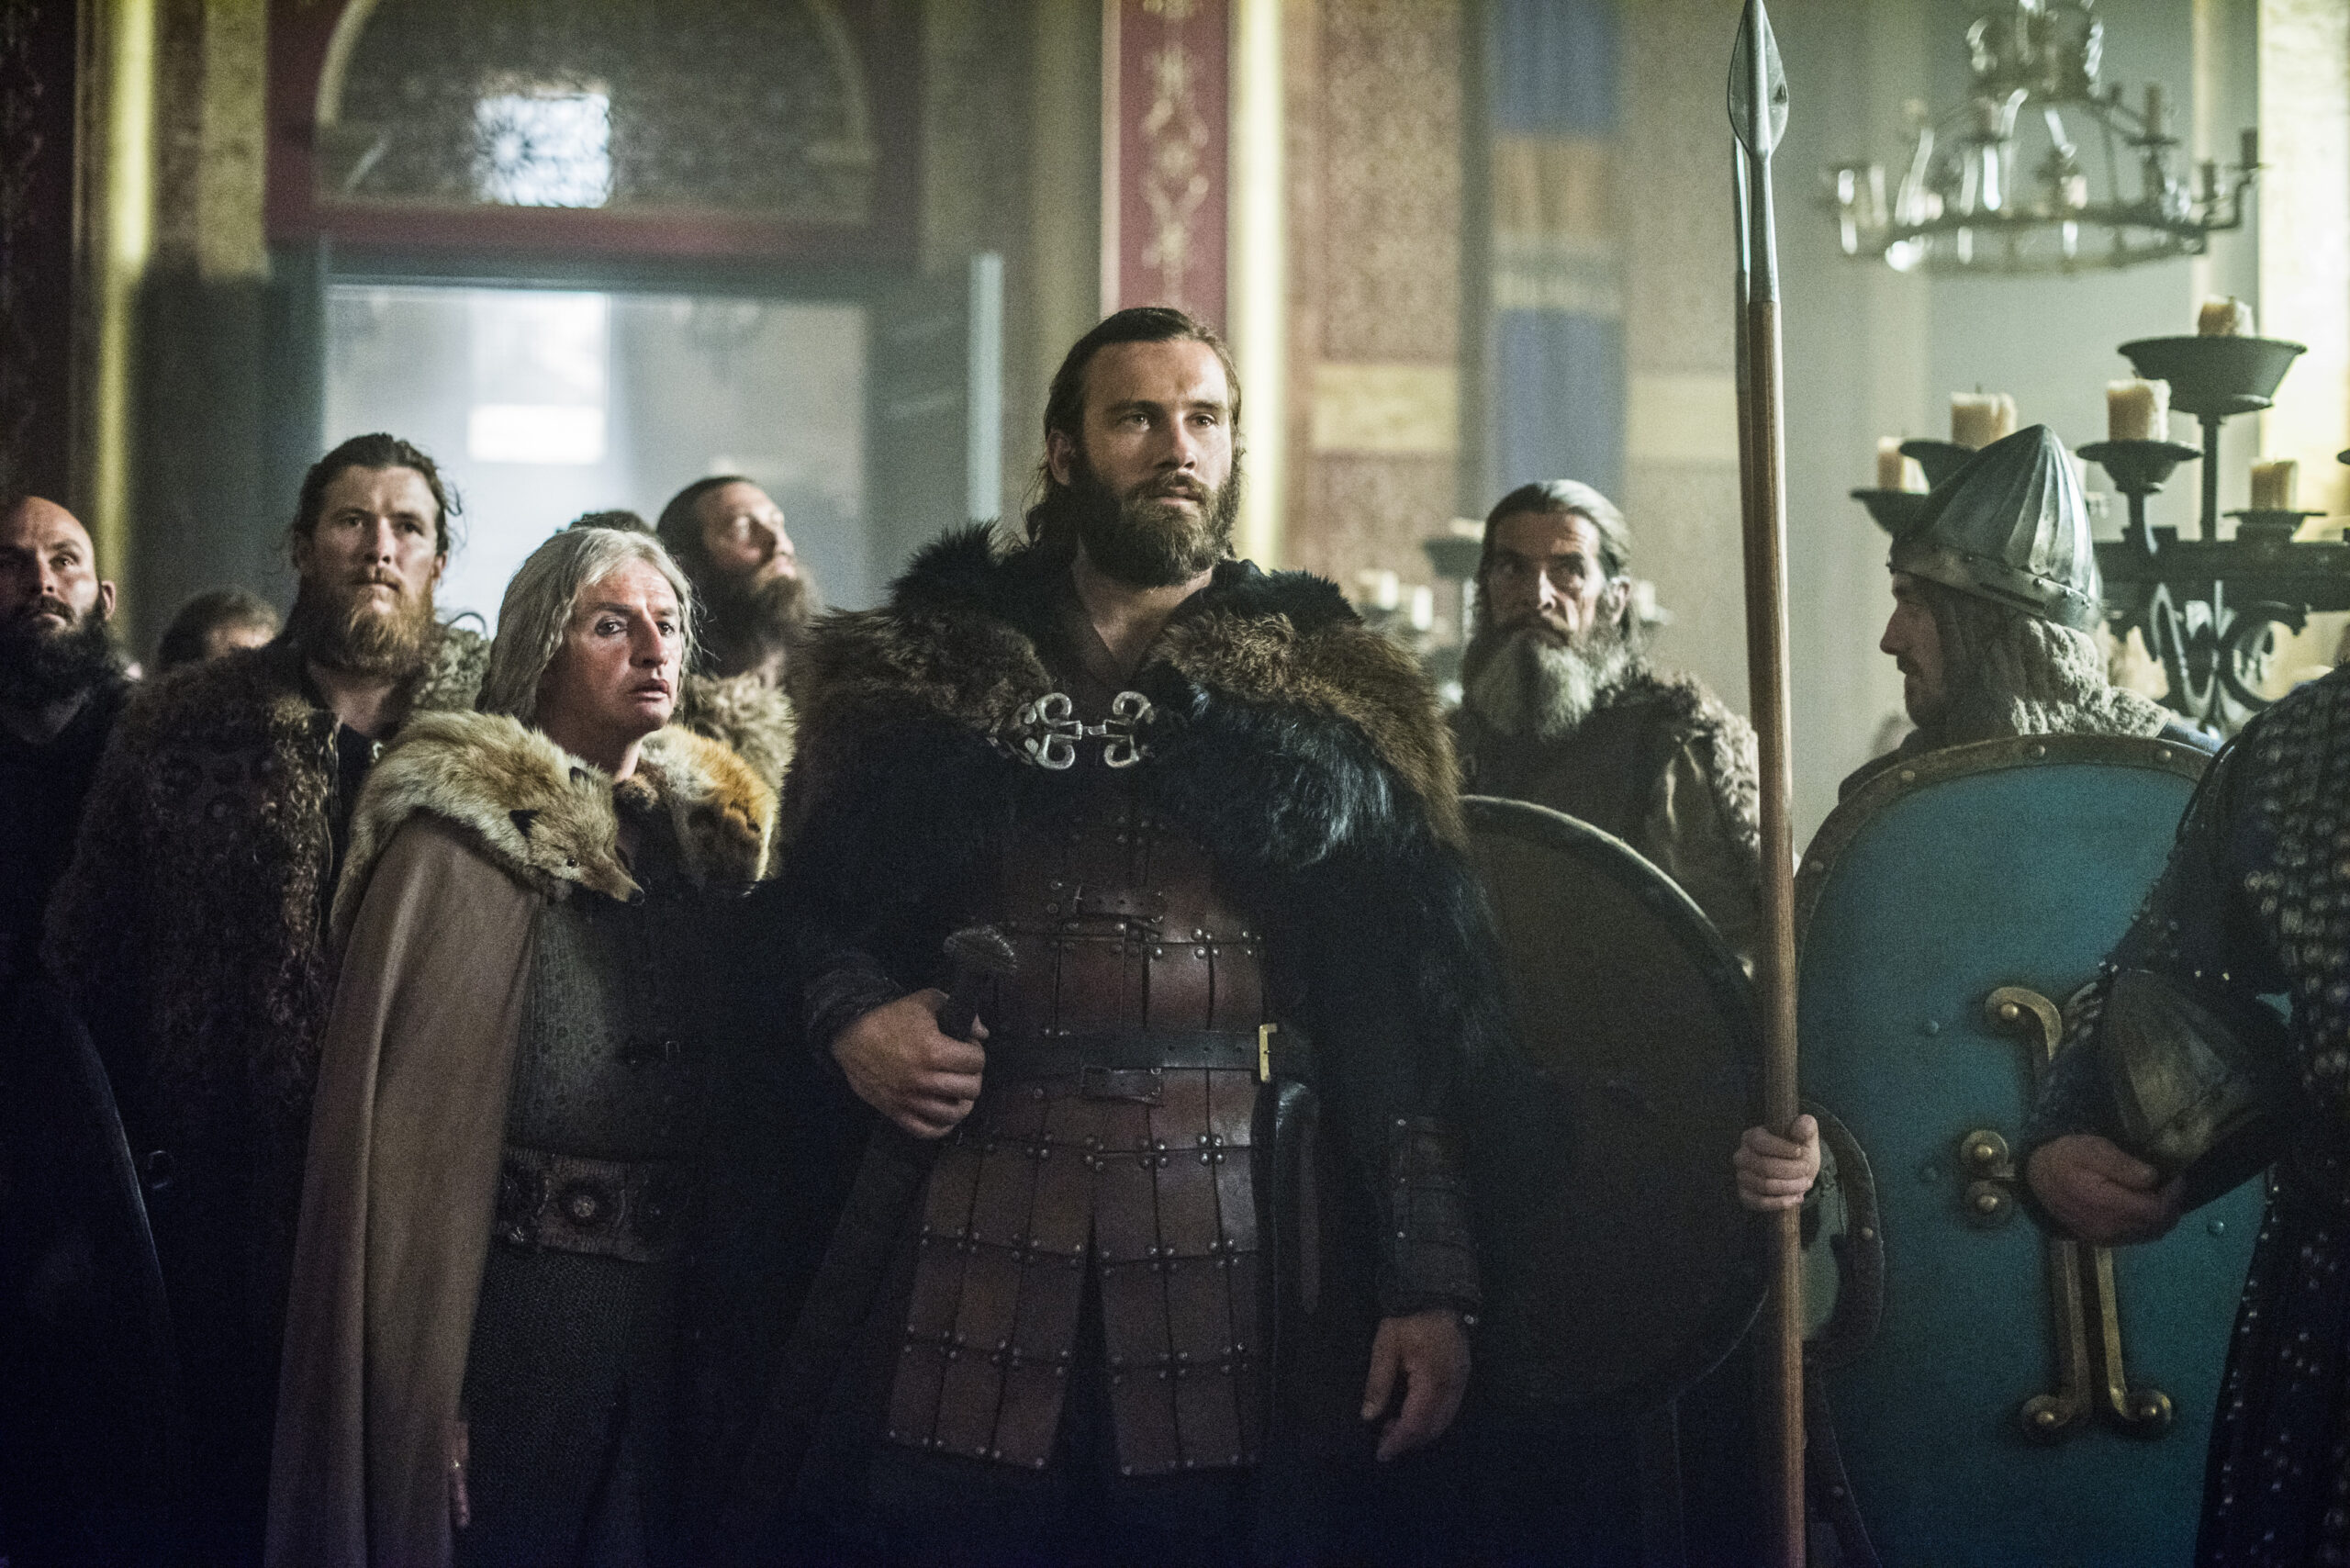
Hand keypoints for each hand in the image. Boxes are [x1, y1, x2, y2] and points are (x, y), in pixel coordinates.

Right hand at [832, 989, 986, 1138]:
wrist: (851, 1034)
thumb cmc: (890, 1017)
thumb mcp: (926, 1001)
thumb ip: (959, 1012)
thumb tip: (982, 1033)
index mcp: (934, 1051)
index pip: (975, 1061)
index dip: (976, 1052)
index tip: (969, 1048)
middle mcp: (924, 1079)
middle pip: (970, 1089)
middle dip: (973, 1075)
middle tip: (965, 1068)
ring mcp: (910, 1099)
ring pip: (953, 1114)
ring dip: (962, 1101)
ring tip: (960, 1091)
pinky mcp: (896, 1111)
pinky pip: (927, 1130)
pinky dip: (942, 1127)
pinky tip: (947, 1114)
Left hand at [1360, 1309, 1469, 1462]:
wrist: (1437, 1294)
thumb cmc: (1408, 1319)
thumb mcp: (1385, 1345)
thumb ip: (1378, 1382)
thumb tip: (1368, 1416)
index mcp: (1432, 1380)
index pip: (1416, 1422)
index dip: (1398, 1441)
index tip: (1381, 1453)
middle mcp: (1452, 1387)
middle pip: (1433, 1428)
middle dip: (1409, 1440)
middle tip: (1384, 1442)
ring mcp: (1461, 1383)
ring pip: (1443, 1422)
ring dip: (1420, 1432)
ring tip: (1394, 1429)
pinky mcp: (1463, 1378)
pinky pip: (1449, 1410)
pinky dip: (1431, 1420)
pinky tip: (1413, 1415)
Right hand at [1735, 1114, 1819, 1211]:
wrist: (1796, 1173)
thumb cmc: (1798, 1151)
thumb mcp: (1806, 1137)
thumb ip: (1806, 1127)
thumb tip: (1802, 1124)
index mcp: (1751, 1137)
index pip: (1761, 1142)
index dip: (1782, 1149)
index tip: (1801, 1152)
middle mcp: (1741, 1156)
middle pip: (1764, 1166)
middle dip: (1791, 1170)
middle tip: (1807, 1170)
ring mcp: (1741, 1177)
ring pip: (1765, 1185)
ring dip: (1790, 1187)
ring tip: (1806, 1183)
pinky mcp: (1745, 1195)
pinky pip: (1760, 1203)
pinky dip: (1781, 1202)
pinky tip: (1797, 1198)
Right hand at [2025, 1134, 2185, 1244]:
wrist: (2038, 1179)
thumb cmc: (2066, 1158)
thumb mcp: (2091, 1149)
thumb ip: (2121, 1164)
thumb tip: (2151, 1178)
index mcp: (2106, 1204)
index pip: (2156, 1210)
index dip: (2173, 1194)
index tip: (2175, 1176)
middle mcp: (2108, 1228)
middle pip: (2158, 1225)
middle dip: (2171, 1205)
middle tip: (2170, 1184)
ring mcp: (2106, 1238)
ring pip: (2151, 1234)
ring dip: (2162, 1216)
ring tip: (2159, 1193)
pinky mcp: (2103, 1241)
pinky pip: (2138, 1237)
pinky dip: (2148, 1224)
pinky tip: (2142, 1205)